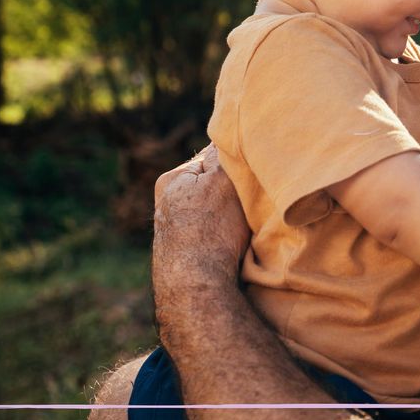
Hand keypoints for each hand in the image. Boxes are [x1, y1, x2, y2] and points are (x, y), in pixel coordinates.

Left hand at [152, 145, 250, 311]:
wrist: (197, 287)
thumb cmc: (211, 230)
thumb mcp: (222, 180)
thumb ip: (224, 154)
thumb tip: (226, 132)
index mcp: (171, 180)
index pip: (210, 157)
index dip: (236, 162)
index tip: (253, 169)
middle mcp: (166, 204)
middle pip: (210, 185)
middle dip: (231, 189)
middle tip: (252, 197)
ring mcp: (173, 232)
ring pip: (212, 210)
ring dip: (229, 214)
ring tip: (244, 223)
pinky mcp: (184, 256)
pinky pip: (210, 234)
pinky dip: (224, 235)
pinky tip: (235, 243)